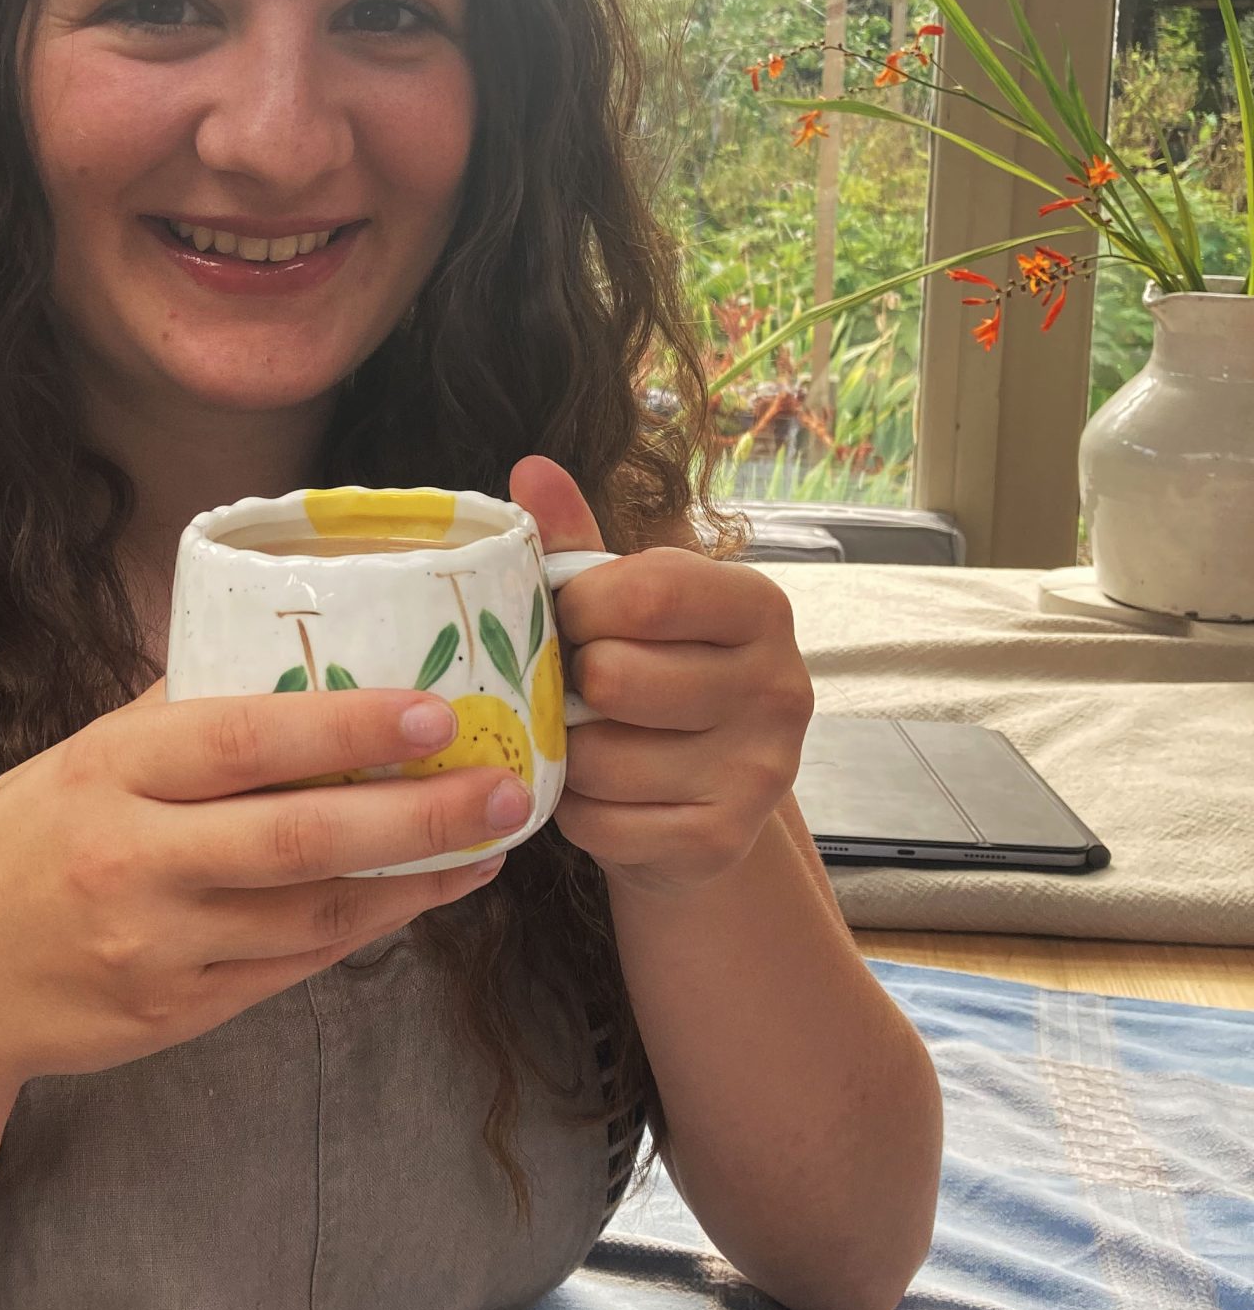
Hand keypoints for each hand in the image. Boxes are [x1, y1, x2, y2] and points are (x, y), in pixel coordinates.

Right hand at [0, 686, 532, 1088]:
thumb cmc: (14, 850)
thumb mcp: (75, 762)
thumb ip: (178, 716)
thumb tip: (292, 648)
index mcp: (107, 773)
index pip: (245, 739)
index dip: (348, 729)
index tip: (437, 714)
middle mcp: (132, 861)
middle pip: (299, 839)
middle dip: (416, 817)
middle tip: (506, 789)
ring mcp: (156, 947)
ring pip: (313, 913)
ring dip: (414, 880)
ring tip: (490, 842)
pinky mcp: (177, 1012)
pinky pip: (293, 964)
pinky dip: (365, 927)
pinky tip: (421, 895)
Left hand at [509, 455, 812, 904]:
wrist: (699, 818)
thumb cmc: (653, 690)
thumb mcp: (626, 610)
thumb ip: (579, 545)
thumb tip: (530, 468)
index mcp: (758, 609)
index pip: (651, 590)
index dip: (580, 606)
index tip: (567, 620)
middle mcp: (779, 686)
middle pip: (616, 676)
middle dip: (568, 686)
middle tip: (575, 692)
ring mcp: (759, 771)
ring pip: (599, 756)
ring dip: (567, 755)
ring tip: (586, 745)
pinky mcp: (723, 841)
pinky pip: (601, 821)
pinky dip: (579, 812)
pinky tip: (600, 797)